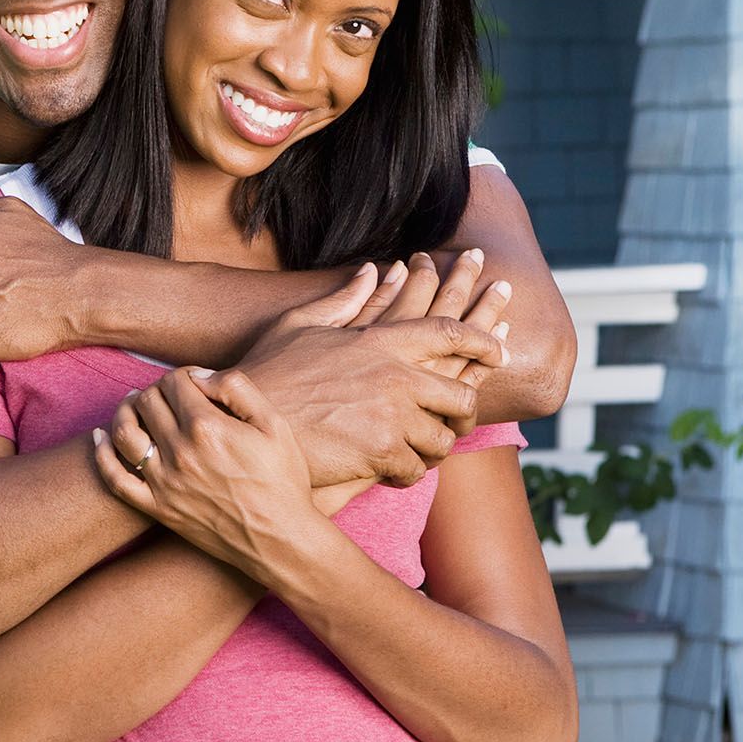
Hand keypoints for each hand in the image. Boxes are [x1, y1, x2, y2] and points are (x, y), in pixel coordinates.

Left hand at [92, 368, 321, 580]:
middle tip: (167, 394)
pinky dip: (102, 454)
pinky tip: (99, 438)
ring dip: (124, 411)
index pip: (174, 382)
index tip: (193, 383)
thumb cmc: (283, 481)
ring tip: (132, 404)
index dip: (182, 375)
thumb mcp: (275, 425)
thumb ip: (237, 388)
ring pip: (124, 432)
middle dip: (155, 390)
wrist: (281, 540)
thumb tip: (199, 376)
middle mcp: (179, 451)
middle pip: (147, 402)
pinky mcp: (157, 507)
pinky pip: (116, 478)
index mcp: (207, 426)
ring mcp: (164, 481)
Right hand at [231, 263, 510, 487]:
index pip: (449, 331)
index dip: (482, 337)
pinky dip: (410, 472)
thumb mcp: (301, 325)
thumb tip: (375, 269)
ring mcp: (392, 416)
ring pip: (443, 437)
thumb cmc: (267, 374)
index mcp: (381, 342)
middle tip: (463, 417)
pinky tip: (398, 471)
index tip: (500, 347)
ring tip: (425, 450)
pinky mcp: (382, 453)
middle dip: (465, 409)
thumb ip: (346, 298)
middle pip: (462, 393)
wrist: (242, 423)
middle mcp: (396, 376)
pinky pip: (417, 468)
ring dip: (435, 446)